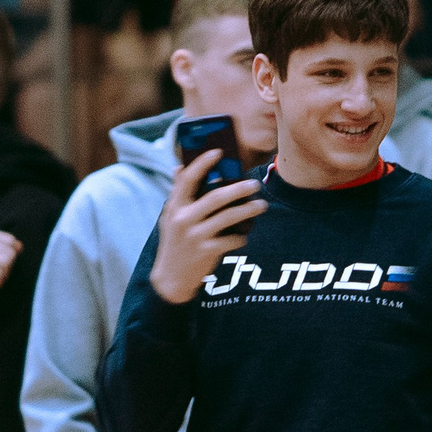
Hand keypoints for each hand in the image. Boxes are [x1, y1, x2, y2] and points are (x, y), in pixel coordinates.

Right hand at [149, 153, 266, 302]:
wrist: (171, 279)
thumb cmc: (174, 243)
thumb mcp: (169, 217)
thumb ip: (177, 194)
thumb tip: (179, 167)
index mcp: (175, 207)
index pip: (187, 179)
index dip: (202, 163)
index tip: (218, 152)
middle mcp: (184, 220)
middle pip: (215, 197)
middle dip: (238, 189)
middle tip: (254, 184)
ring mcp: (196, 236)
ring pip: (228, 218)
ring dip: (248, 210)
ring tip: (262, 206)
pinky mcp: (207, 252)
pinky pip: (232, 240)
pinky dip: (241, 237)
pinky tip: (244, 235)